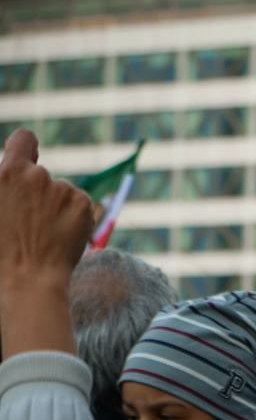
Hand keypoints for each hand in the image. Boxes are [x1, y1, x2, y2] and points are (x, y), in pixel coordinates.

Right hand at [0, 129, 92, 290]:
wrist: (26, 280)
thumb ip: (2, 184)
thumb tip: (11, 173)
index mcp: (7, 173)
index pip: (24, 139)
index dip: (25, 147)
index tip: (26, 157)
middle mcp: (37, 175)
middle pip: (39, 175)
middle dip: (35, 192)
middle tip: (26, 221)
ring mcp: (62, 189)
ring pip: (59, 192)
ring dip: (53, 206)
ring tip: (40, 234)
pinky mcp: (83, 203)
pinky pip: (77, 203)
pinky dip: (71, 216)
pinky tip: (58, 236)